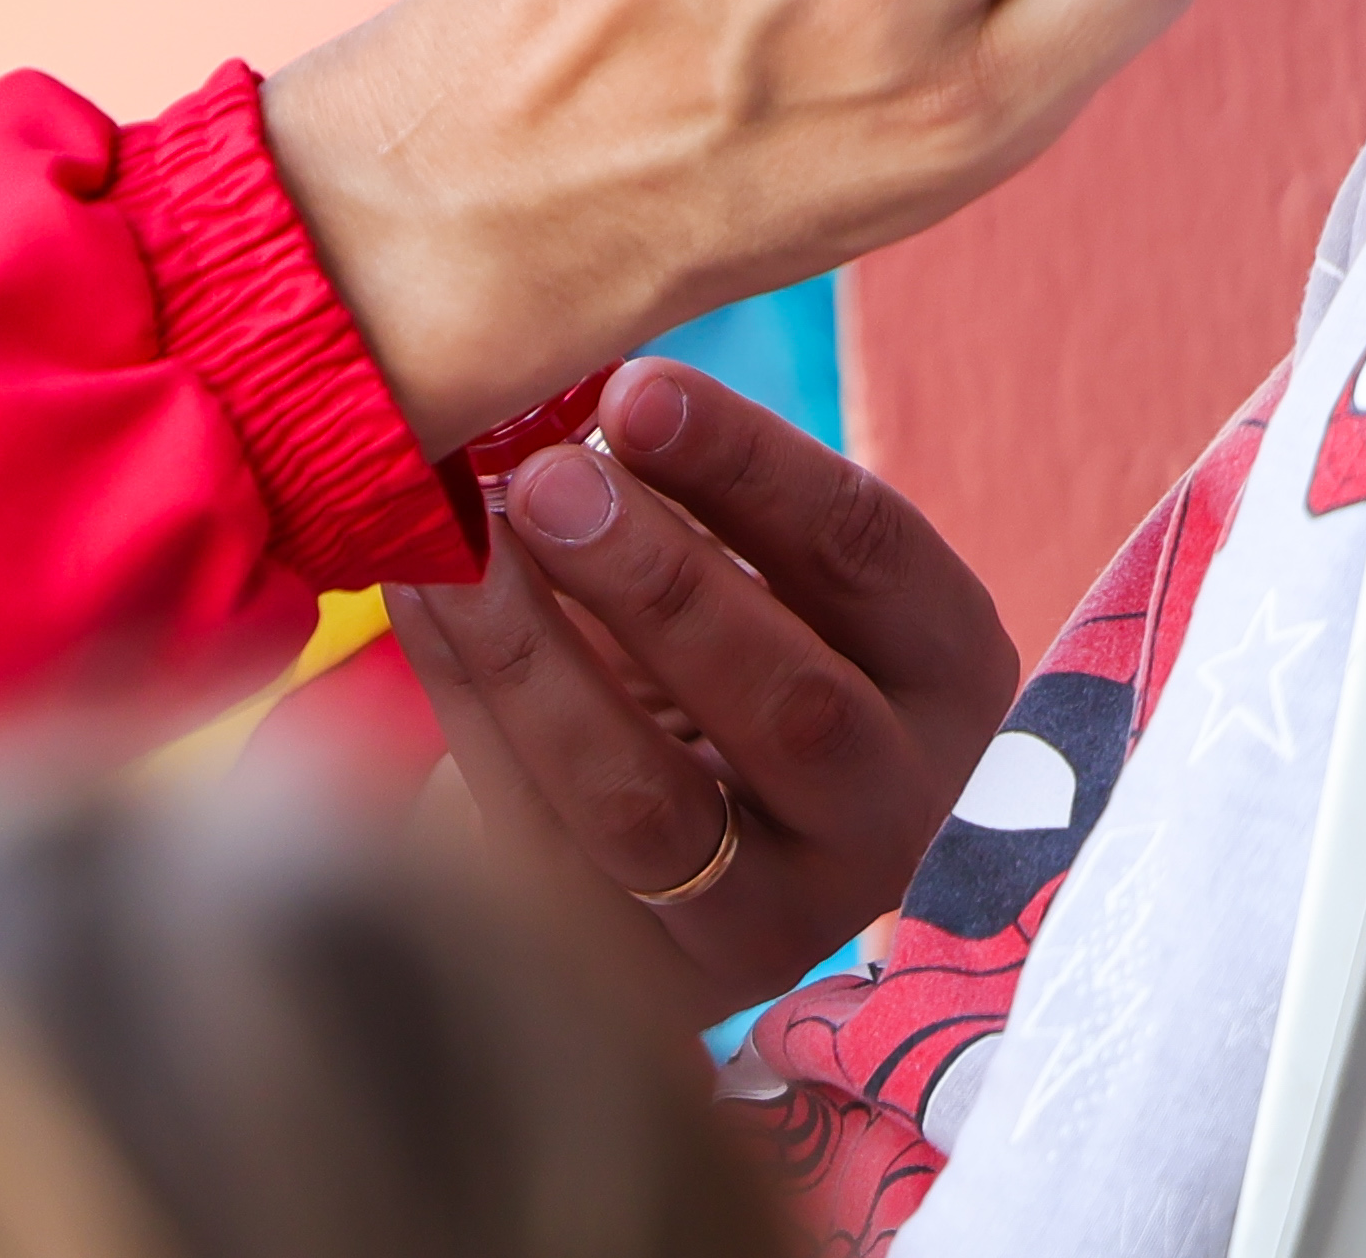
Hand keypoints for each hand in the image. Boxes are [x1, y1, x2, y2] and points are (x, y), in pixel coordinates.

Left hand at [396, 358, 1021, 1017]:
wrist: (686, 842)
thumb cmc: (730, 649)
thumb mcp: (763, 570)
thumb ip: (701, 492)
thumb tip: (582, 394)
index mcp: (948, 676)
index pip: (872, 558)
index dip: (752, 468)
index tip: (635, 391)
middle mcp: (896, 811)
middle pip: (789, 705)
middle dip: (657, 582)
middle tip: (543, 479)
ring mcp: (779, 916)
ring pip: (651, 803)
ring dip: (539, 657)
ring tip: (460, 540)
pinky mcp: (651, 975)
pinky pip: (542, 843)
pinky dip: (467, 709)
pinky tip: (417, 596)